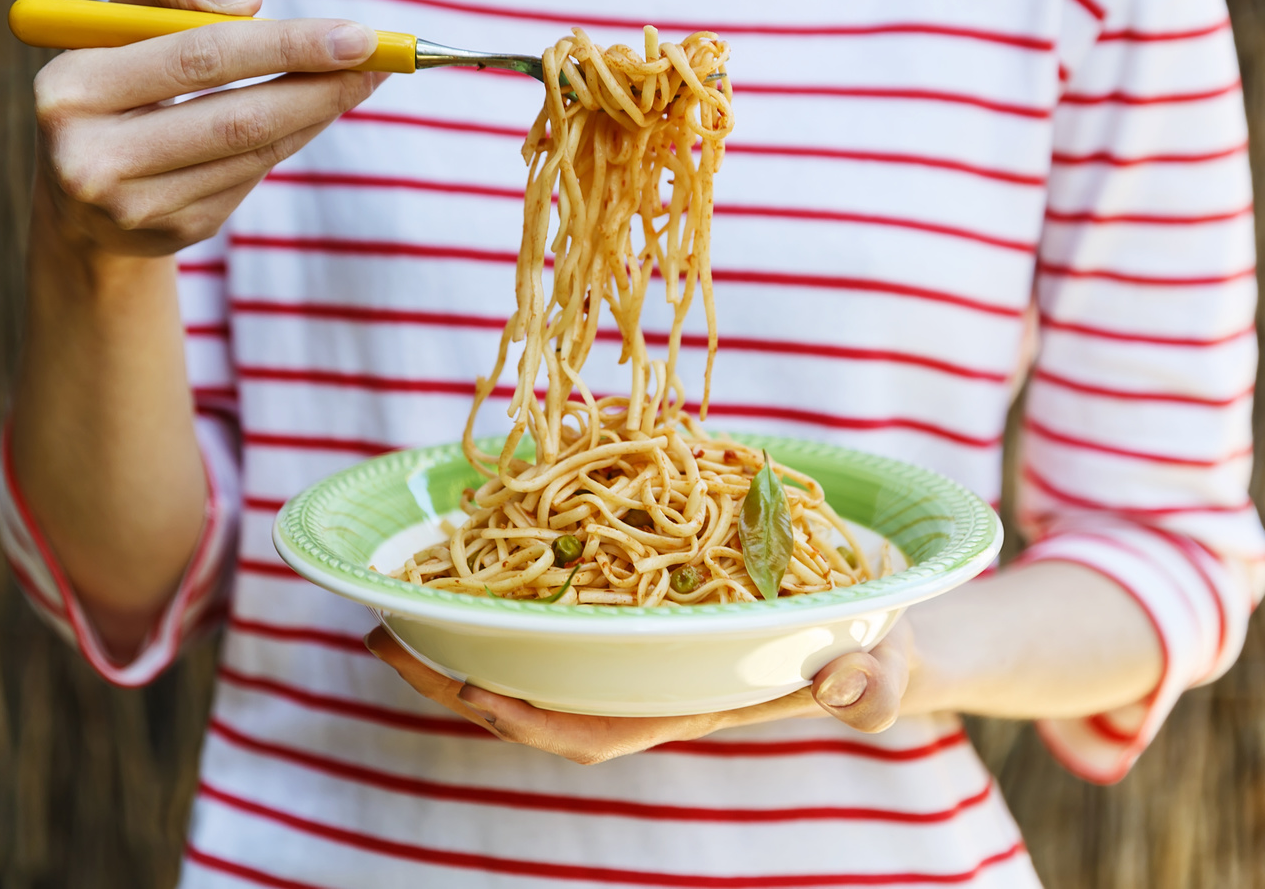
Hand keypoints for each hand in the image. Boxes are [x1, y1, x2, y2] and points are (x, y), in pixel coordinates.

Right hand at [31, 0, 384, 257]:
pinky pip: (251, 177)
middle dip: (320, 85)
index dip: (286, 46)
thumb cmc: (115, 64)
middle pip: (237, 118)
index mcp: (69, 90)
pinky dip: (291, 138)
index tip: (358, 35)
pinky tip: (315, 110)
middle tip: (382, 60)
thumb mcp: (125, 7)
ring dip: (318, 111)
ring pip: (253, 152)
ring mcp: (133, 207)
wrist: (78, 175)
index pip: (198, 59)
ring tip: (362, 77)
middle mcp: (91, 159)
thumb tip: (248, 3)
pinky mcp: (172, 232)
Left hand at [364, 625, 912, 764]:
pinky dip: (520, 577)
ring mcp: (643, 636)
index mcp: (688, 702)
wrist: (882, 622)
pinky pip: (569, 596)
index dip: (523, 716)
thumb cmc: (880, 653)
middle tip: (379, 632)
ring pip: (540, 646)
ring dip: (471, 626)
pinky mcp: (648, 593)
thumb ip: (872, 685)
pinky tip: (479, 535)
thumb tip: (843, 688)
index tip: (461, 692)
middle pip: (538, 690)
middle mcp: (650, 673)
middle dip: (458, 676)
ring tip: (395, 590)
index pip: (592, 729)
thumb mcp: (885, 665)